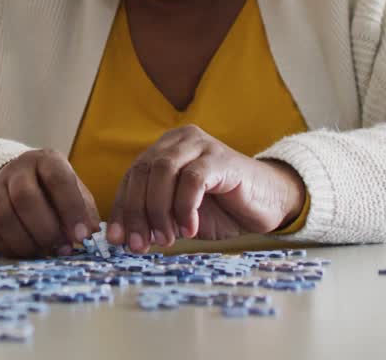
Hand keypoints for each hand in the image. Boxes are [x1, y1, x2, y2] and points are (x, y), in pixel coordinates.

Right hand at [0, 149, 100, 258]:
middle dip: (46, 229)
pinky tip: (28, 252)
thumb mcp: (75, 193)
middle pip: (24, 197)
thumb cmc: (55, 192)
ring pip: (3, 215)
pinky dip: (10, 247)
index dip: (70, 210)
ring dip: (26, 241)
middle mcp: (18, 169)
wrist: (19, 181)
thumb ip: (84, 212)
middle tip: (61, 249)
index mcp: (46, 160)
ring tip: (45, 253)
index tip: (81, 237)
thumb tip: (90, 234)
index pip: (57, 179)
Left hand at [108, 125, 305, 251]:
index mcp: (163, 149)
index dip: (122, 208)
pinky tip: (190, 230)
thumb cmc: (222, 210)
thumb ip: (153, 218)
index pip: (132, 176)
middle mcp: (179, 141)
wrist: (268, 204)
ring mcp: (201, 145)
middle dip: (137, 212)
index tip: (117, 240)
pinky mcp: (221, 158)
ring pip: (162, 172)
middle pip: (143, 172)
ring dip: (159, 210)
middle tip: (140, 245)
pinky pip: (192, 179)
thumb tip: (120, 238)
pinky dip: (185, 208)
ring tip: (166, 239)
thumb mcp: (179, 216)